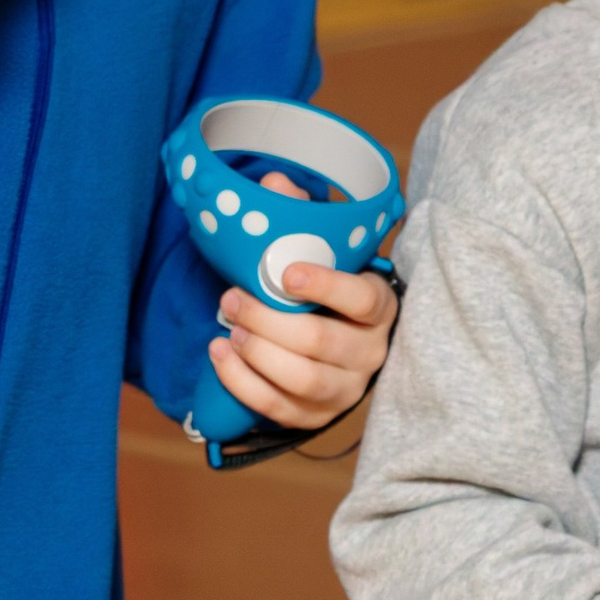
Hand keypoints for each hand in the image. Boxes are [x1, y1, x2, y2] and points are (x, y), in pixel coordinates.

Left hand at [206, 172, 400, 434]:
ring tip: (229, 328)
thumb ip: (300, 217)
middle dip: (268, 320)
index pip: (362, 300)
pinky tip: (220, 354)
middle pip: (320, 342)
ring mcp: (345, 390)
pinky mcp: (316, 416)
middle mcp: (370, 352)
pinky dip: (242, 382)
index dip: (327, 287)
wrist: (331, 345)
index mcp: (379, 306)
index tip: (286, 273)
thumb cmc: (325, 291)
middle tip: (232, 298)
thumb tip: (272, 184)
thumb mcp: (322, 252)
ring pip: (302, 378)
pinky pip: (278, 407)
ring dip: (257, 352)